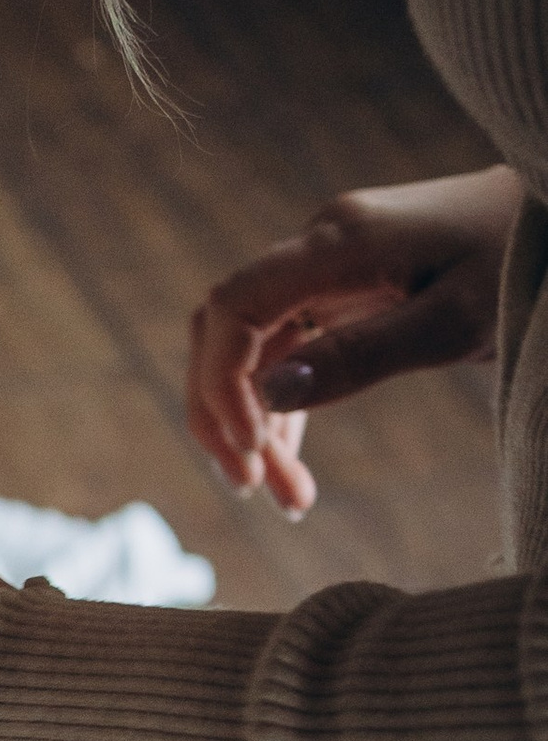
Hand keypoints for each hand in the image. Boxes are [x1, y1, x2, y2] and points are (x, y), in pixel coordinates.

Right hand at [186, 165, 518, 517]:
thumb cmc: (524, 260)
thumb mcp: (455, 322)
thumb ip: (361, 353)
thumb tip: (269, 393)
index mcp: (339, 242)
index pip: (233, 308)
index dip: (222, 384)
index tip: (251, 453)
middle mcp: (319, 246)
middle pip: (225, 331)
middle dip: (225, 415)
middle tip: (254, 490)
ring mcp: (328, 267)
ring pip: (252, 349)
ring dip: (253, 422)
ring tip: (285, 497)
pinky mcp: (343, 289)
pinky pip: (287, 350)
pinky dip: (282, 409)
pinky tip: (293, 463)